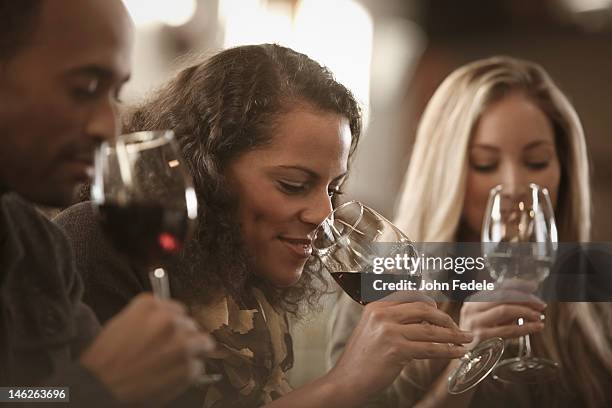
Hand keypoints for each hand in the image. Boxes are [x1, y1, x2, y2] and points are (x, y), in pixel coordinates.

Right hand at [80, 293, 214, 404]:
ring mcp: (181, 342)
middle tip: (168, 351)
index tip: (169, 332)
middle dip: (183, 337)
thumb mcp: (122, 323)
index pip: (176, 308)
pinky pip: (197, 366)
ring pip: (202, 342)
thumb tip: (170, 319)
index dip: (173, 323)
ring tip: (172, 364)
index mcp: (150, 305)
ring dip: (192, 352)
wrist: (99, 387)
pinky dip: (187, 372)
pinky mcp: (188, 366)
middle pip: (190, 324)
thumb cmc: (105, 360)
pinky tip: (168, 376)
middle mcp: (169, 319)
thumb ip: (149, 317)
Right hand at [327, 293, 472, 401]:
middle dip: (446, 319)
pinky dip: (447, 350)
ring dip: (453, 335)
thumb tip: (425, 317)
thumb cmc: (362, 358)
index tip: (443, 314)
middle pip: (424, 309)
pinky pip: (430, 348)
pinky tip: (457, 352)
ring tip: (466, 340)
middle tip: (458, 328)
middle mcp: (383, 314)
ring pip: (431, 330)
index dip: (431, 303)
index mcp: (377, 306)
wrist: (347, 380)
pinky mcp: (397, 349)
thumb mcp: (372, 329)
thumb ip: (393, 319)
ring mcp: (389, 331)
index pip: (411, 295)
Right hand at [460, 280, 545, 347]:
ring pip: (505, 309)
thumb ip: (504, 310)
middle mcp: (472, 308)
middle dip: (526, 299)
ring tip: (539, 316)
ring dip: (526, 312)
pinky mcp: (481, 336)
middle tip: (540, 305)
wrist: (463, 358)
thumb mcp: (487, 320)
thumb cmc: (477, 338)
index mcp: (474, 301)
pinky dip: (525, 328)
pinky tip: (535, 327)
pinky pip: (507, 330)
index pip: (498, 286)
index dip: (518, 285)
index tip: (533, 287)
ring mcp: (476, 322)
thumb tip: (529, 303)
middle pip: (503, 296)